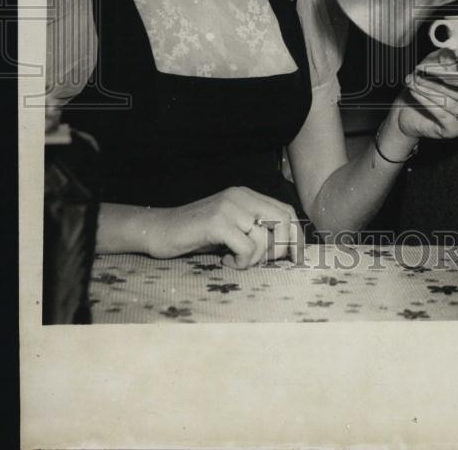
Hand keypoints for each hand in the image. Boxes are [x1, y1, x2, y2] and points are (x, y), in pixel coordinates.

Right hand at [147, 187, 302, 268]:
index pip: (286, 211)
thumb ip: (254, 230)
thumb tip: (286, 248)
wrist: (159, 229)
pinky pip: (246, 247)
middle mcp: (241, 196)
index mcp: (247, 195)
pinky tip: (224, 262)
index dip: (296, 236)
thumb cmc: (196, 234)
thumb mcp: (231, 228)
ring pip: (264, 237)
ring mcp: (229, 207)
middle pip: (283, 221)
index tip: (298, 258)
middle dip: (281, 248)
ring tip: (236, 262)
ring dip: (255, 259)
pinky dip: (240, 262)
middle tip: (262, 263)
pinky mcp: (217, 222)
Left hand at [390, 49, 457, 140]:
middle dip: (441, 80)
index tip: (439, 59)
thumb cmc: (424, 89)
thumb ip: (443, 59)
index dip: (455, 67)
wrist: (407, 113)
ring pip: (451, 102)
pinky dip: (426, 100)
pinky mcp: (454, 130)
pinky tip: (415, 91)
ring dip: (430, 89)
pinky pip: (441, 113)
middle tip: (422, 71)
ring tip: (414, 81)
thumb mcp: (433, 68)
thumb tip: (450, 52)